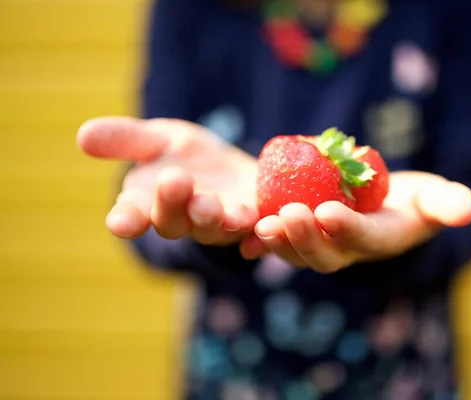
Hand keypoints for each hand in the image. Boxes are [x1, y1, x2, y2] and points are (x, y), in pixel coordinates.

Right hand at [77, 117, 258, 244]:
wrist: (233, 169)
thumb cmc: (187, 157)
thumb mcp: (159, 139)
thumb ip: (128, 140)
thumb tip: (83, 135)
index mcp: (151, 202)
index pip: (132, 215)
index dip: (126, 220)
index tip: (120, 221)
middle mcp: (184, 220)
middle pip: (173, 222)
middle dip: (172, 204)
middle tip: (175, 181)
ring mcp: (219, 225)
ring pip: (213, 230)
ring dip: (211, 219)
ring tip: (210, 204)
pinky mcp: (253, 224)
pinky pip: (255, 238)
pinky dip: (258, 237)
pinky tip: (260, 229)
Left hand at [239, 172, 470, 272]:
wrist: (384, 203)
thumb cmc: (413, 200)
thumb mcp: (434, 196)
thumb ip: (447, 203)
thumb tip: (468, 210)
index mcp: (380, 241)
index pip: (364, 240)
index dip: (347, 230)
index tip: (328, 212)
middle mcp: (347, 251)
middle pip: (323, 255)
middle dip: (305, 239)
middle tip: (288, 215)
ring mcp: (321, 245)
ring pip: (296, 251)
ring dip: (278, 240)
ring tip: (261, 222)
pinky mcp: (300, 233)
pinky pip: (278, 239)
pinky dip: (261, 237)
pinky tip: (244, 226)